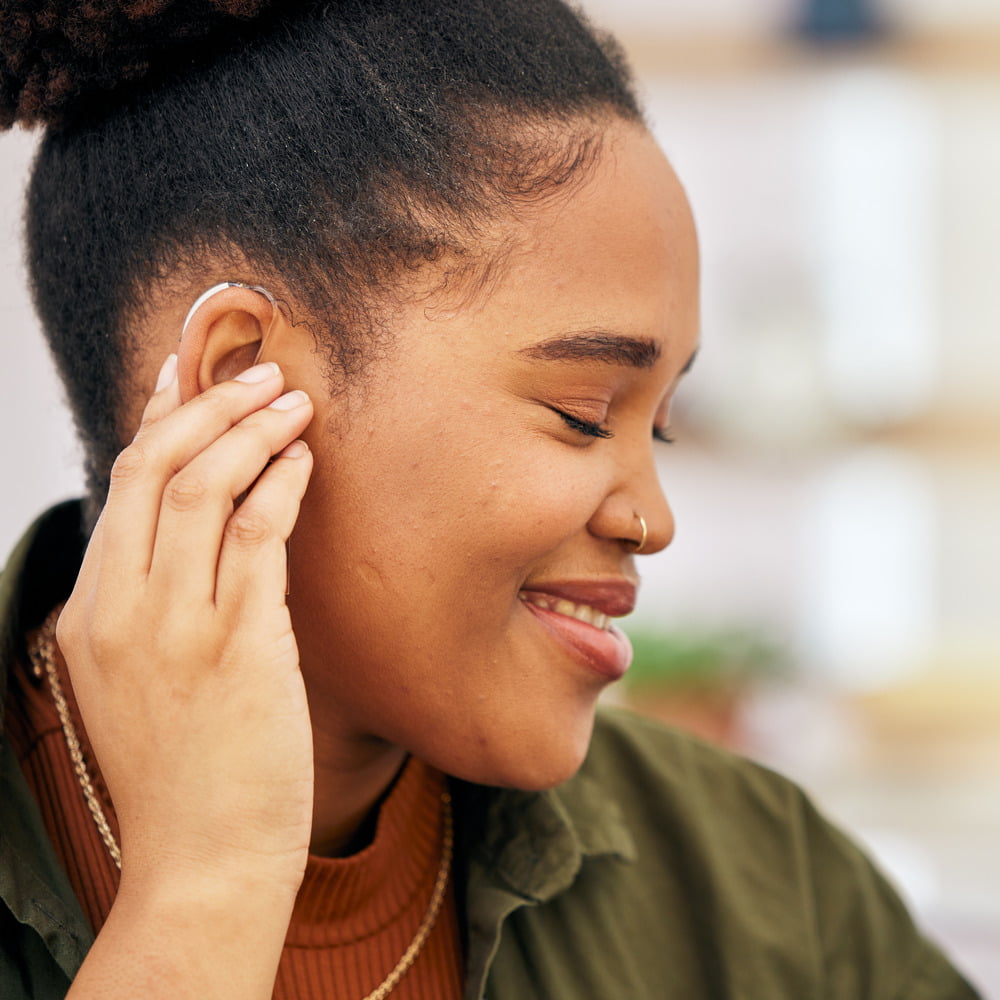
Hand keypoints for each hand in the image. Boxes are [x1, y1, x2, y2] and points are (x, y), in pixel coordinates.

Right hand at [57, 356, 314, 898]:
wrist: (203, 860)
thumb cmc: (185, 770)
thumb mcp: (138, 679)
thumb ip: (154, 603)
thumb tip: (201, 525)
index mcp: (90, 614)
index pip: (119, 485)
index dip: (158, 417)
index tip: (184, 370)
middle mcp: (123, 610)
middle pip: (155, 467)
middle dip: (210, 403)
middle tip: (264, 372)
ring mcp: (178, 628)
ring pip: (205, 488)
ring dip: (254, 431)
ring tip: (295, 402)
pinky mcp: (240, 647)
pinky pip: (258, 537)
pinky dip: (282, 486)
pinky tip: (306, 462)